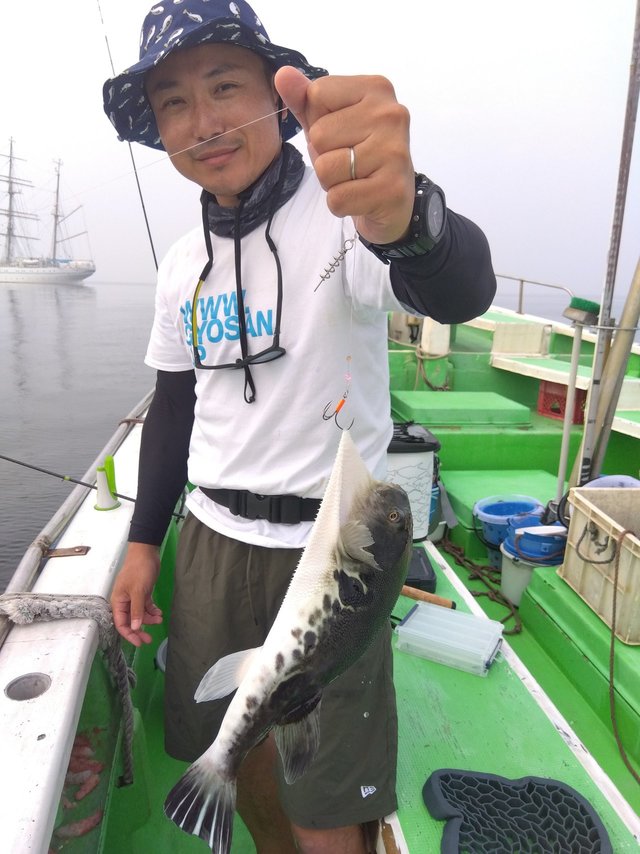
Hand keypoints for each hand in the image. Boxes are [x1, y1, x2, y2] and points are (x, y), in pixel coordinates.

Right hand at [110, 542, 162, 646]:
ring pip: (140, 615)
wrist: (146, 553)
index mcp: (118, 601)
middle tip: (149, 639)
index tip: (140, 642)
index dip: (129, 634)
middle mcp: (124, 602)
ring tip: (159, 619)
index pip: (121, 623)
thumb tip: (134, 628)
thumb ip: (136, 610)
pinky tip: (159, 612)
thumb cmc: (139, 570)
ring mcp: (134, 598)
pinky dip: (152, 611)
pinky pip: (146, 607)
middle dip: (139, 630)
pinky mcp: (143, 593)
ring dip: (149, 619)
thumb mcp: (138, 591)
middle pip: (130, 621)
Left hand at [275, 67, 415, 245]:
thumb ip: (305, 100)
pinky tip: (361, 198)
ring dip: (331, 183)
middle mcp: (390, 114)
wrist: (392, 202)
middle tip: (350, 164)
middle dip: (324, 157)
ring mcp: (394, 151)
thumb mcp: (328, 123)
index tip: (342, 135)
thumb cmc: (357, 156)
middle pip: (318, 135)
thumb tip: (282, 74)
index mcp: (376, 88)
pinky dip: (341, 205)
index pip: (316, 95)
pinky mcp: (392, 188)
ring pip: (325, 168)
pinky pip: (337, 198)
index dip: (318, 122)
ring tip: (355, 181)